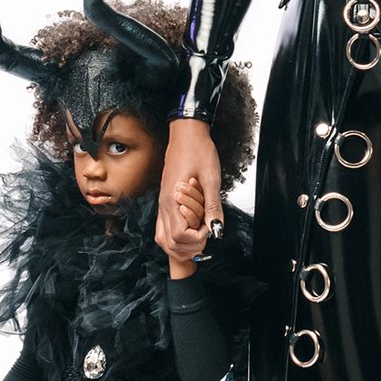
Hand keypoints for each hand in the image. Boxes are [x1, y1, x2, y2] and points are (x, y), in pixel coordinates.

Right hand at [158, 119, 222, 261]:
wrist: (186, 134)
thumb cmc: (199, 151)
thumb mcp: (211, 178)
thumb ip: (213, 206)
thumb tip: (217, 228)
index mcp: (173, 199)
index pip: (180, 235)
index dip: (197, 237)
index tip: (209, 226)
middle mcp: (164, 205)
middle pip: (169, 243)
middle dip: (189, 245)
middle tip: (206, 234)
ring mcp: (162, 204)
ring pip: (163, 239)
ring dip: (181, 244)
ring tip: (198, 235)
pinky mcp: (165, 201)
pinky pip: (163, 228)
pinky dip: (175, 236)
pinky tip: (189, 230)